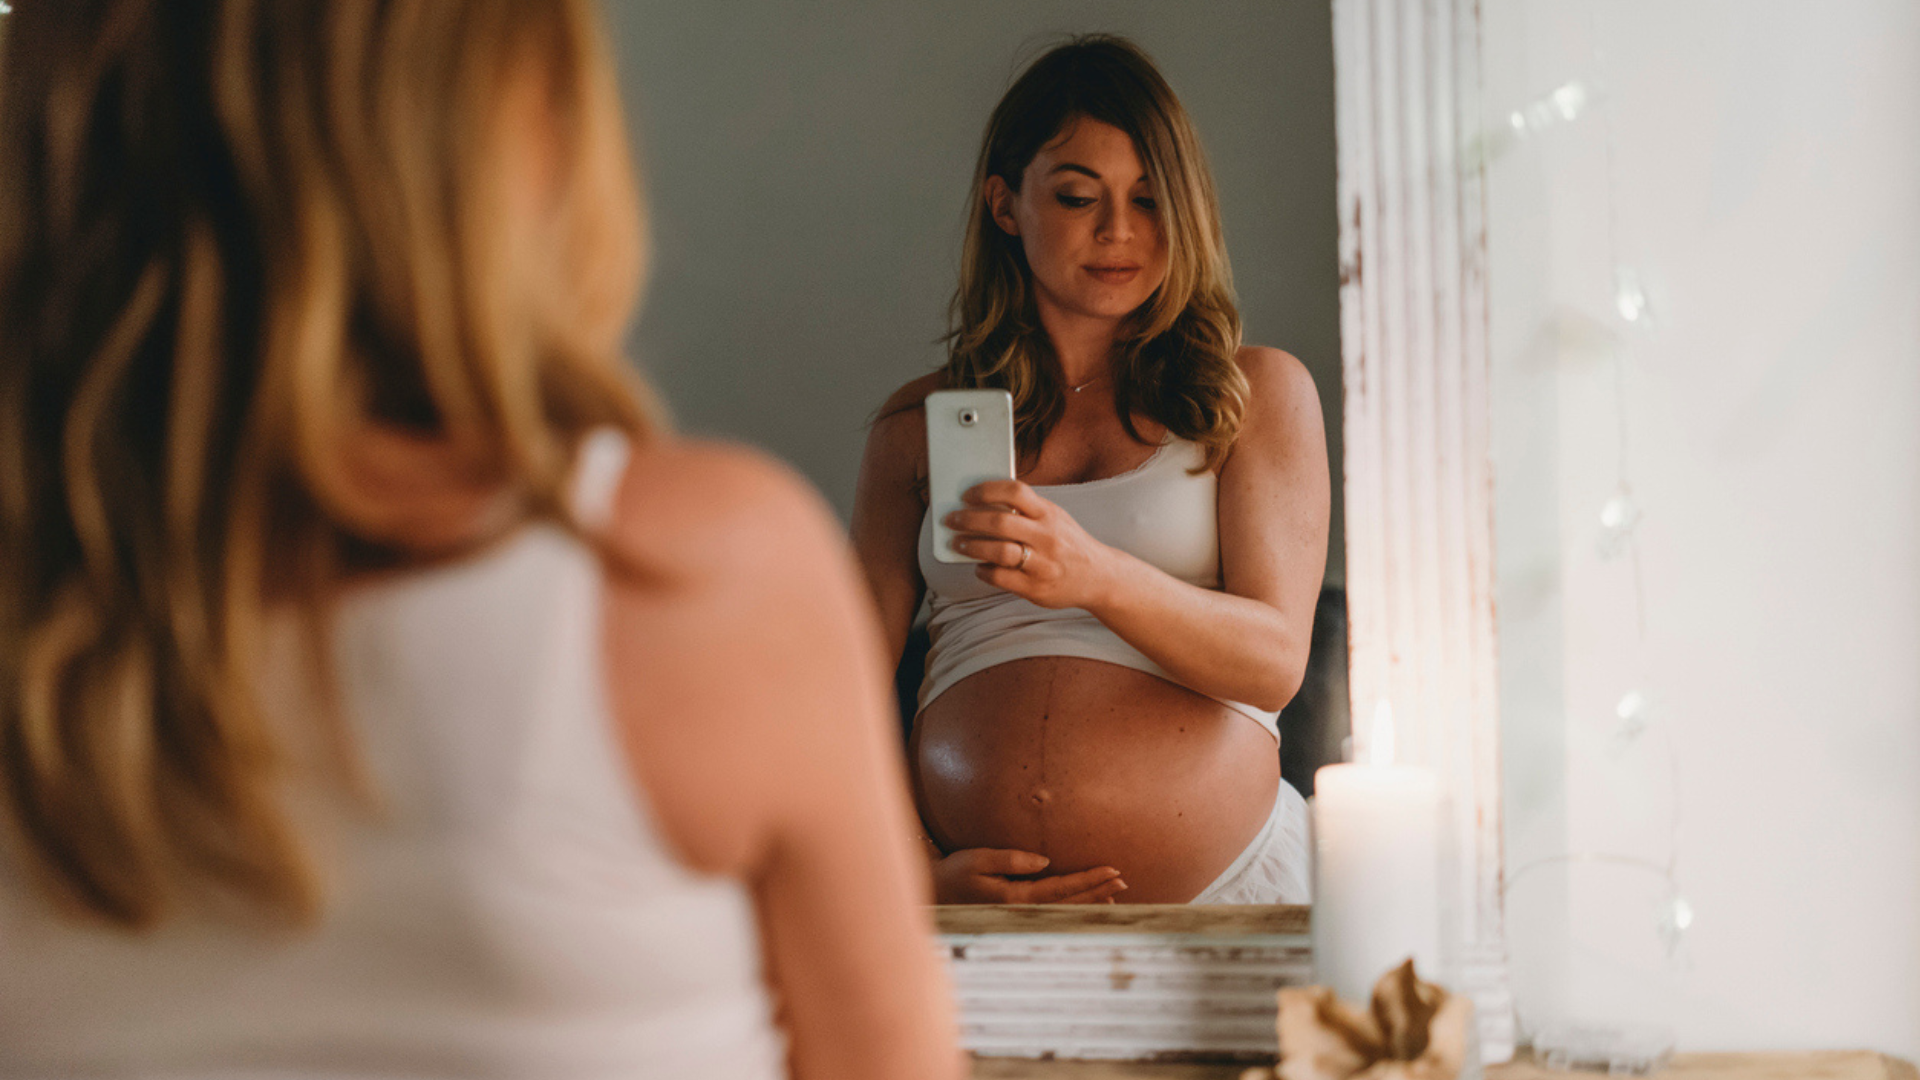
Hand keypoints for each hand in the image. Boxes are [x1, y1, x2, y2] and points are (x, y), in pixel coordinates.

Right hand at [931, 848, 1127, 903]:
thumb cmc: (955, 872)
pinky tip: (1089, 904)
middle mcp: (1022, 911)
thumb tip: (1046, 862)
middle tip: (1124, 880)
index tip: (1113, 871)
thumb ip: (1011, 859)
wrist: (935, 892)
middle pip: (1069, 903)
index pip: (1061, 888)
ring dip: (1091, 901)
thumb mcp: (977, 859)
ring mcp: (1022, 916)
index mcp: (1015, 898)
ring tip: (1115, 894)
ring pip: (1065, 910)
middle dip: (1098, 891)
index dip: (1089, 879)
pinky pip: (1056, 911)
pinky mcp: (1019, 913)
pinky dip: (1076, 907)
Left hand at [947, 480, 1114, 609]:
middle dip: (968, 519)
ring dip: (971, 546)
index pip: (1015, 492)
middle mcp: (1047, 537)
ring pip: (998, 551)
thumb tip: (983, 504)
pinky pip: (1001, 578)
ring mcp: (1042, 564)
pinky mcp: (1036, 588)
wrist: (1099, 577)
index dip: (986, 490)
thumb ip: (1027, 510)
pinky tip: (979, 567)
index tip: (967, 495)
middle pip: (1000, 522)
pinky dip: (984, 571)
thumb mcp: (1055, 518)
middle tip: (952, 519)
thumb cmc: (1068, 544)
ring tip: (958, 543)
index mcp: (1050, 514)